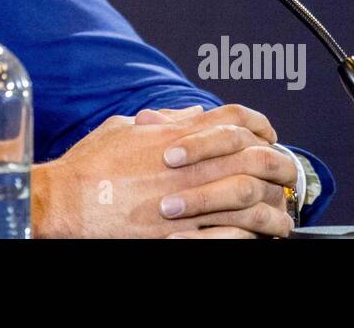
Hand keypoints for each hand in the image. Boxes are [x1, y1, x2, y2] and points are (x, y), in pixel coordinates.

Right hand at [30, 103, 294, 237]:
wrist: (64, 202)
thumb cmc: (87, 166)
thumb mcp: (123, 128)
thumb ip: (163, 121)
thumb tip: (192, 114)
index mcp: (177, 137)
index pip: (236, 121)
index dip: (261, 128)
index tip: (270, 140)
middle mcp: (189, 167)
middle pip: (255, 159)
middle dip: (280, 168)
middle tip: (288, 180)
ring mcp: (187, 202)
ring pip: (251, 202)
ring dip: (272, 211)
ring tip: (280, 221)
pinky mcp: (178, 234)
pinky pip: (228, 236)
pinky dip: (246, 237)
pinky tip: (252, 239)